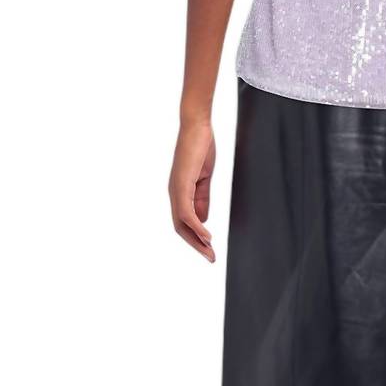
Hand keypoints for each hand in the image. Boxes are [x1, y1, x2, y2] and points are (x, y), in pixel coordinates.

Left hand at [169, 120, 216, 262]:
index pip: (184, 222)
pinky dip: (197, 226)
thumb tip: (203, 220)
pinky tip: (207, 235)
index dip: (195, 238)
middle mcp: (174, 194)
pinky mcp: (181, 185)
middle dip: (196, 245)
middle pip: (180, 228)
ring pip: (182, 224)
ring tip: (210, 252)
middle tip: (211, 258)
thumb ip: (203, 198)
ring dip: (196, 241)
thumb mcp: (204, 178)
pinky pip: (187, 212)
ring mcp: (176, 190)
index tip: (209, 250)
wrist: (197, 126)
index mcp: (180, 192)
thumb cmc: (201, 148)